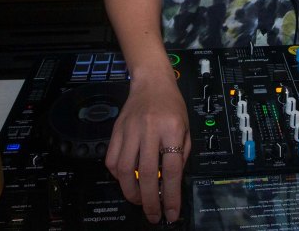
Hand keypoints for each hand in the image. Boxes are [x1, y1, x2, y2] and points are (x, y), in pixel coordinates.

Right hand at [105, 73, 190, 224]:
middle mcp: (150, 129)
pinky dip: (117, 176)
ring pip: (124, 169)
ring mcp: (130, 129)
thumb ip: (181, 154)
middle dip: (150, 200)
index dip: (171, 195)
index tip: (172, 213)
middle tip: (153, 216)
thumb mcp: (187, 127)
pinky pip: (111, 159)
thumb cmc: (172, 105)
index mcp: (172, 128)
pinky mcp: (116, 130)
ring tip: (139, 201)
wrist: (152, 82)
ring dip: (130, 192)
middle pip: (147, 173)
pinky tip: (126, 181)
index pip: (172, 169)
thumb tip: (171, 183)